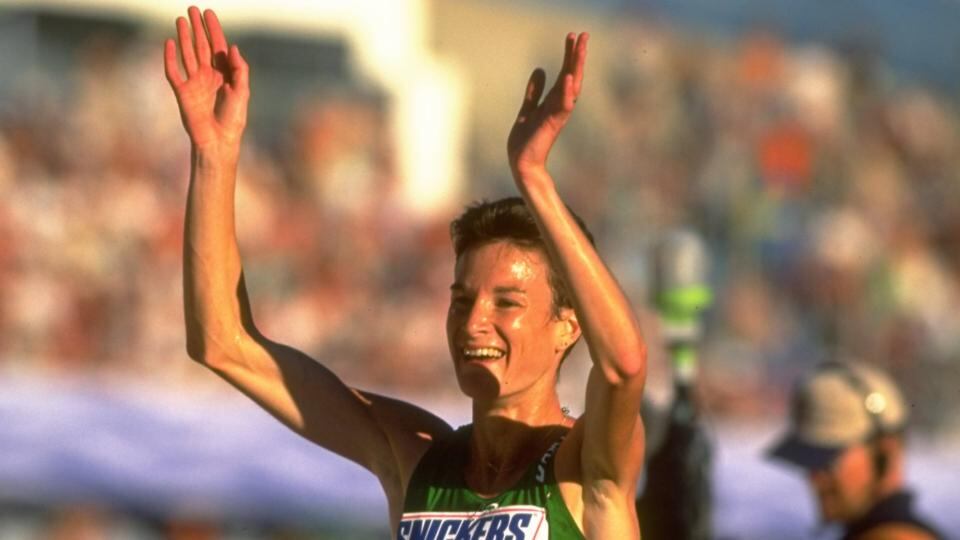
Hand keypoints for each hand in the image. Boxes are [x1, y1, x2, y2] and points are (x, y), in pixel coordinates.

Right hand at [164, 6, 248, 148]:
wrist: (218, 141)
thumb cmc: (233, 120)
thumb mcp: (242, 92)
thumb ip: (240, 70)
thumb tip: (233, 47)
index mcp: (224, 74)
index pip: (218, 46)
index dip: (213, 30)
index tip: (209, 13)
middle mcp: (208, 75)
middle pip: (201, 46)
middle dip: (198, 27)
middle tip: (192, 9)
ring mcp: (194, 82)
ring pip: (188, 54)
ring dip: (184, 37)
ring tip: (181, 19)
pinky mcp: (182, 92)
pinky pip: (173, 71)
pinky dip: (170, 57)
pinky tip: (169, 43)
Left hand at [507, 32, 587, 178]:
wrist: (523, 163)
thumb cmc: (526, 140)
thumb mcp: (528, 109)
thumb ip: (534, 91)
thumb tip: (540, 70)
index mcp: (554, 101)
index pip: (565, 73)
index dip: (569, 55)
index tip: (572, 36)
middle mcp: (560, 105)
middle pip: (572, 75)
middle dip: (577, 55)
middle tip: (584, 34)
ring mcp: (558, 114)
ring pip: (571, 86)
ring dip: (575, 66)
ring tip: (579, 47)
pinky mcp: (552, 124)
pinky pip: (563, 105)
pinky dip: (567, 91)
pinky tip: (569, 77)